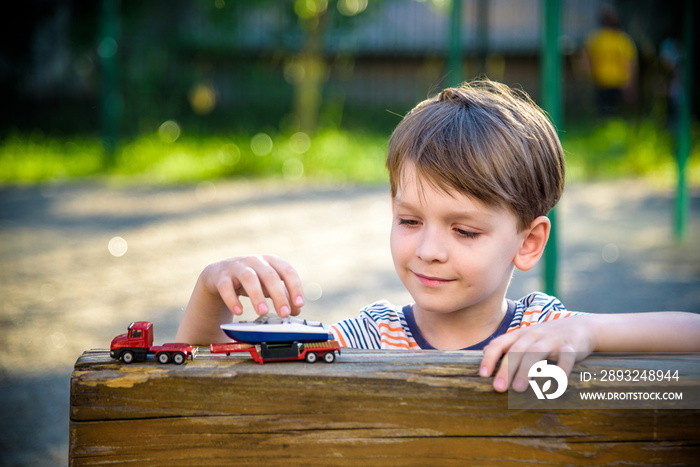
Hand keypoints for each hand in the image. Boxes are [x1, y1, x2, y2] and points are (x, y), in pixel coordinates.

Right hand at [201, 255, 304, 317]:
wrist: (219, 273)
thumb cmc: (251, 279)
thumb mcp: (268, 285)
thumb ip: (283, 295)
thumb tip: (296, 310)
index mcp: (271, 261)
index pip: (287, 271)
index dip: (295, 287)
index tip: (299, 304)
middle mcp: (255, 261)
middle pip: (269, 276)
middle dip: (279, 295)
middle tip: (284, 313)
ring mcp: (237, 267)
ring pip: (249, 278)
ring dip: (257, 296)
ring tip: (263, 312)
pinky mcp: (221, 277)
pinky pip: (226, 287)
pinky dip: (232, 300)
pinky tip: (239, 311)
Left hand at [479, 317, 595, 392]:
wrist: (581, 327)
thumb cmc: (547, 337)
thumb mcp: (526, 337)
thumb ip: (506, 344)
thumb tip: (484, 351)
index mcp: (520, 335)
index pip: (500, 343)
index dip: (490, 358)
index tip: (483, 374)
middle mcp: (533, 335)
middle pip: (516, 351)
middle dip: (506, 369)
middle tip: (498, 388)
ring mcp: (552, 340)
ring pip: (536, 353)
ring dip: (526, 370)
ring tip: (518, 389)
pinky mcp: (570, 347)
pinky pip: (564, 358)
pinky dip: (559, 370)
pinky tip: (554, 385)